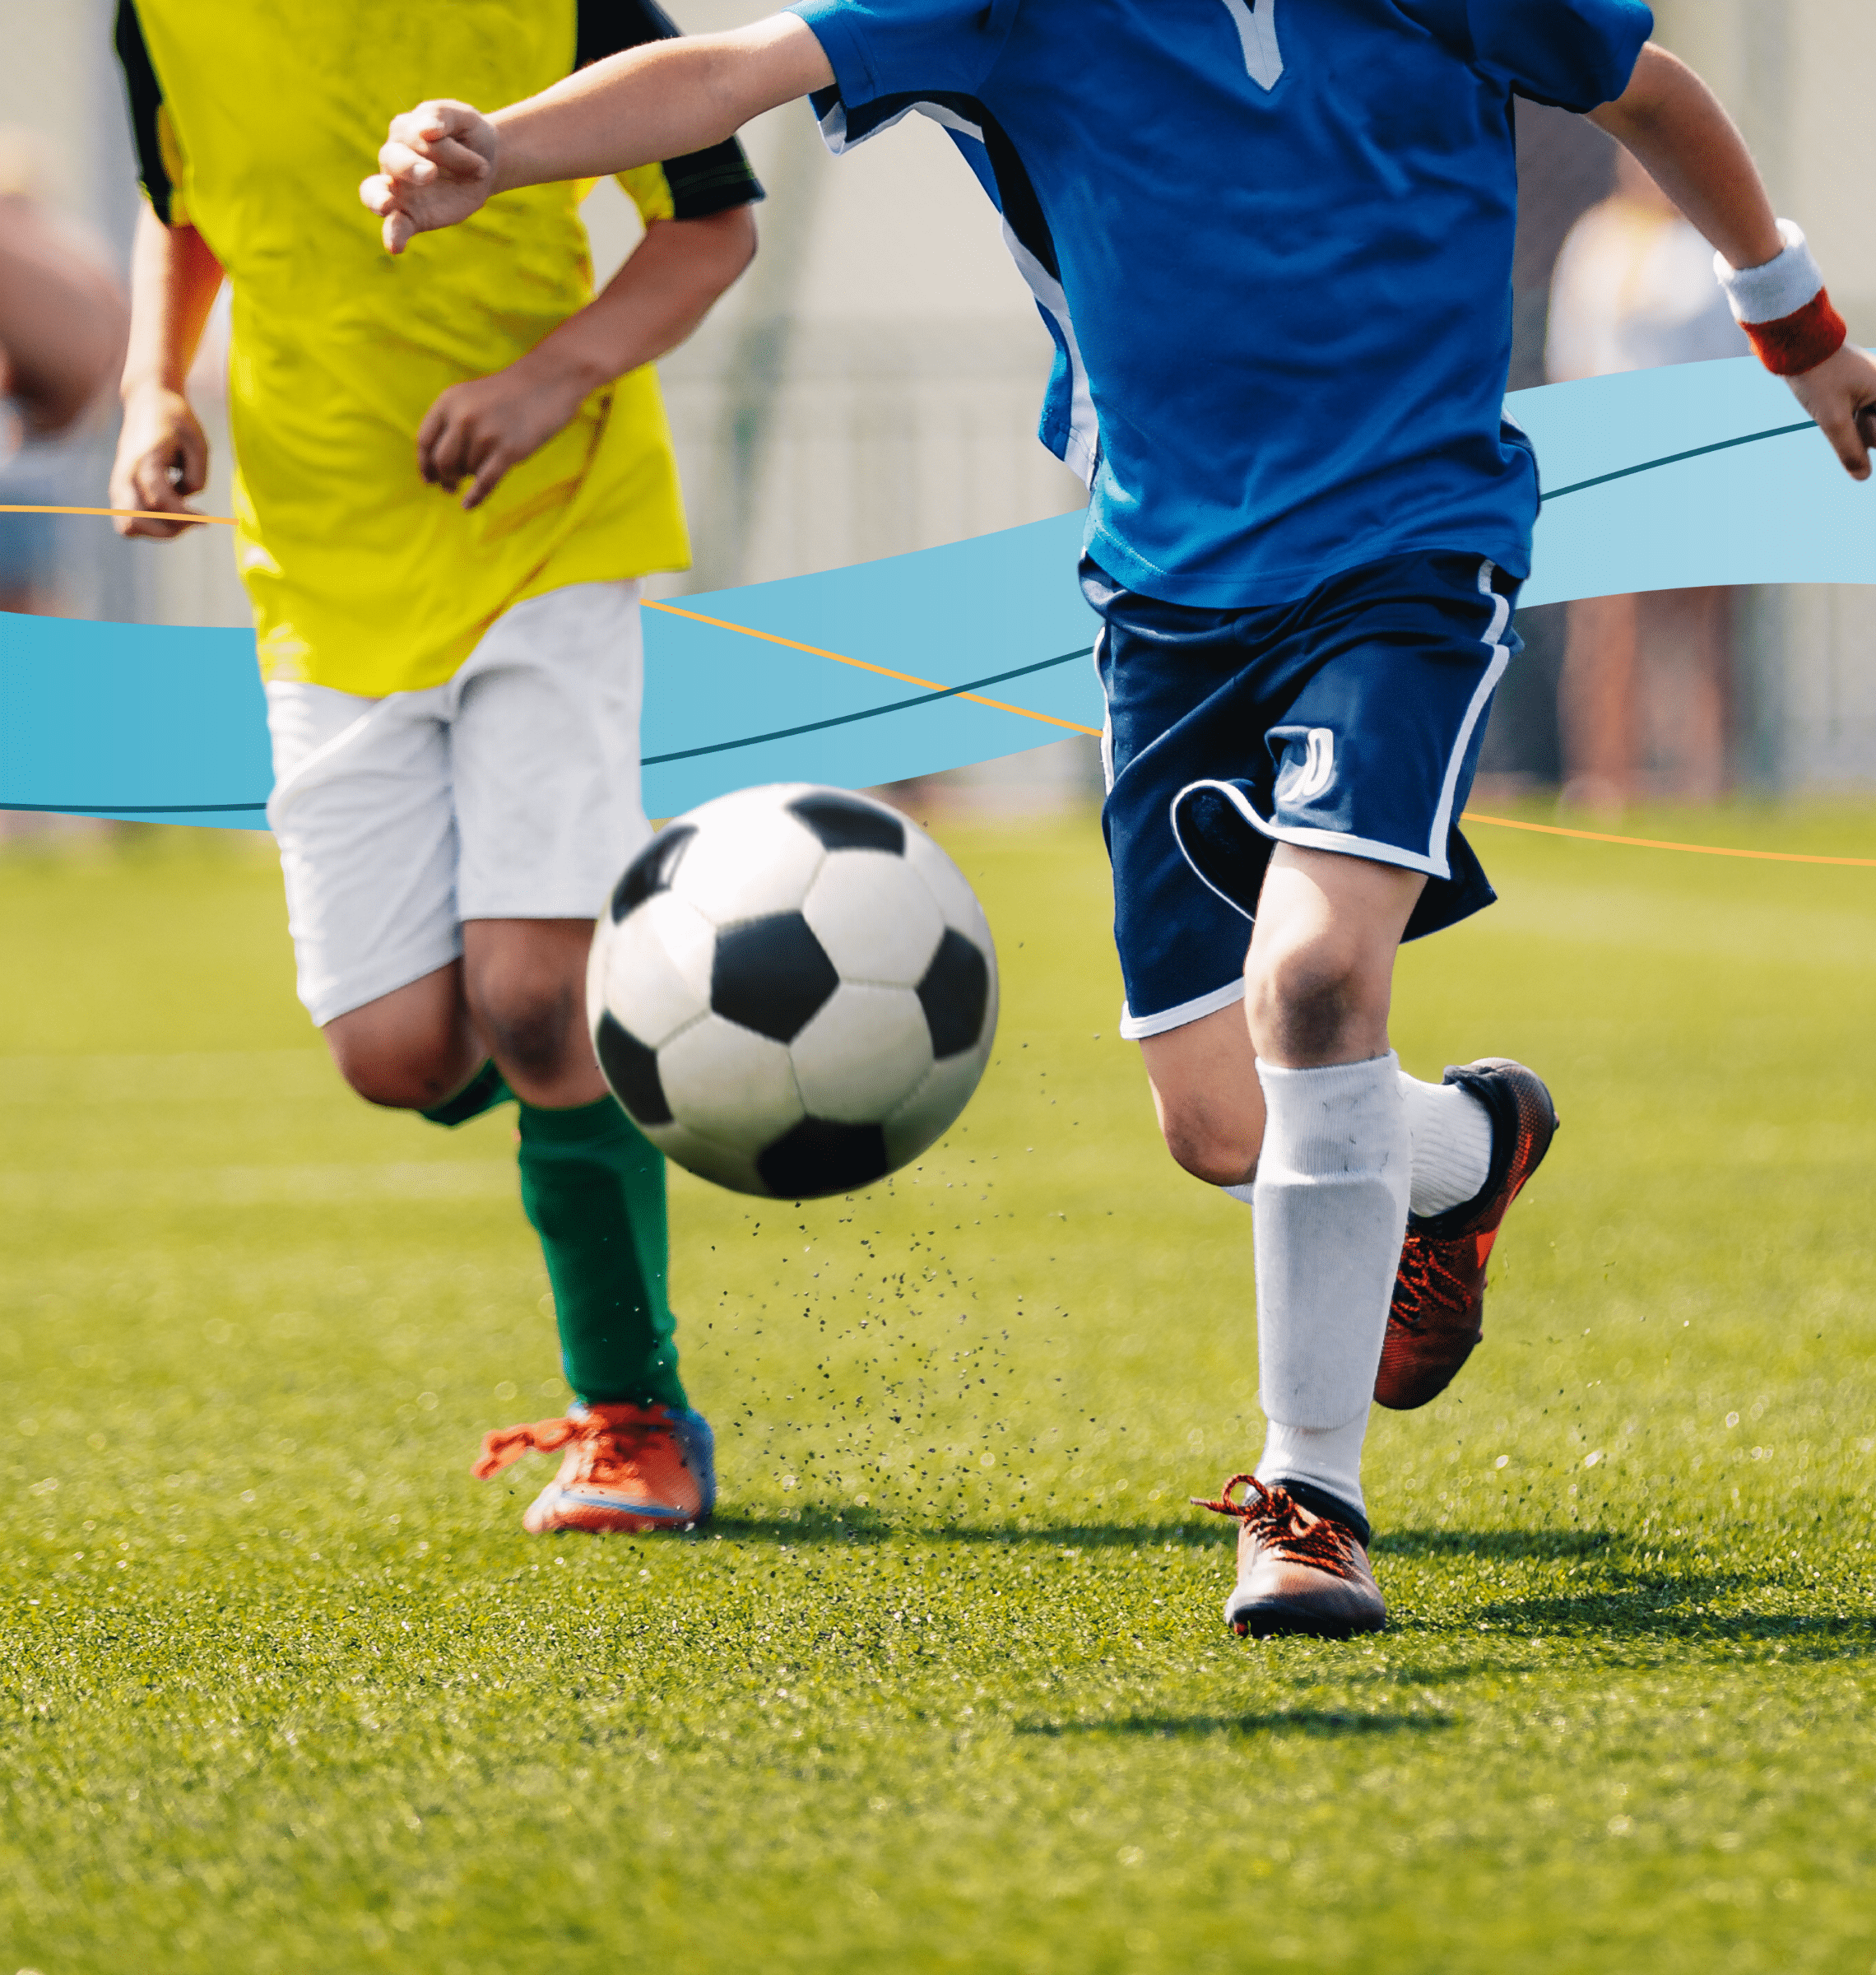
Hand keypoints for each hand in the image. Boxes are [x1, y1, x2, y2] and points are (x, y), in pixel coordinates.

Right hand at [109, 384, 208, 537]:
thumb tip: (184, 499)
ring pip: (128, 528)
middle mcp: (125, 473)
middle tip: (194, 519)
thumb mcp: (199, 443)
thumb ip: (197, 476)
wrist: (147, 402)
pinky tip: (169, 514)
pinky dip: (149, 527)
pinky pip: (126, 522)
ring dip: (159, 531)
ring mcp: (117, 483)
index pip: (160, 502)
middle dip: (172, 529)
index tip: (206, 518)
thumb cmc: (177, 421)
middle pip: (139, 521)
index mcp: (146, 459)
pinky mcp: (118, 489)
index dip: (186, 517)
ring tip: (181, 518)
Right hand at [359, 101, 498, 255]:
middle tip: (431, 174)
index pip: (415, 135)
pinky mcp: (412, 216)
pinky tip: (395, 247)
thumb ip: (443, 116)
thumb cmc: (469, 136)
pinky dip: (392, 235)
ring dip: (378, 198)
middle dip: (409, 167)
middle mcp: (395, 158)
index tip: (480, 164)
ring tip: (387, 204)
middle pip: (392, 160)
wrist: (487, 164)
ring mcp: (399, 189)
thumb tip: (426, 130)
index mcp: (405, 131)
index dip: (447, 149)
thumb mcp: (464, 118)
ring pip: (374, 191)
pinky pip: (395, 226)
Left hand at [416, 354, 591, 509]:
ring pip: (467, 471)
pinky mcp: (508, 451)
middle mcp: (463, 417)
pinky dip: (474, 497)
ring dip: (471, 476)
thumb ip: (450, 422)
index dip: (424, 464)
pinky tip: (468, 506)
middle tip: (450, 486)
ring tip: (483, 468)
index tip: (428, 479)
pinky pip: (484, 483)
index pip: (424, 440)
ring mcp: (485, 435)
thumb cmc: (509, 393)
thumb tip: (434, 468)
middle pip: (441, 462)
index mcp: (449, 401)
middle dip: (445, 478)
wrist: (548, 381)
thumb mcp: (470, 397)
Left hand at [1785, 342, 1875, 481]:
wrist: (1797, 344)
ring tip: (1834, 404)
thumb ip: (1849, 449)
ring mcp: (1871, 385)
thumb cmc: (1817, 376)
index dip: (1869, 437)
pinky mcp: (1857, 387)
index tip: (1857, 425)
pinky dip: (1847, 421)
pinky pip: (1859, 414)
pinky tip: (1834, 414)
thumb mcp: (1832, 418)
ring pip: (1868, 424)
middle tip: (1841, 407)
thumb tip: (1863, 477)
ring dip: (1853, 430)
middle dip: (1863, 433)